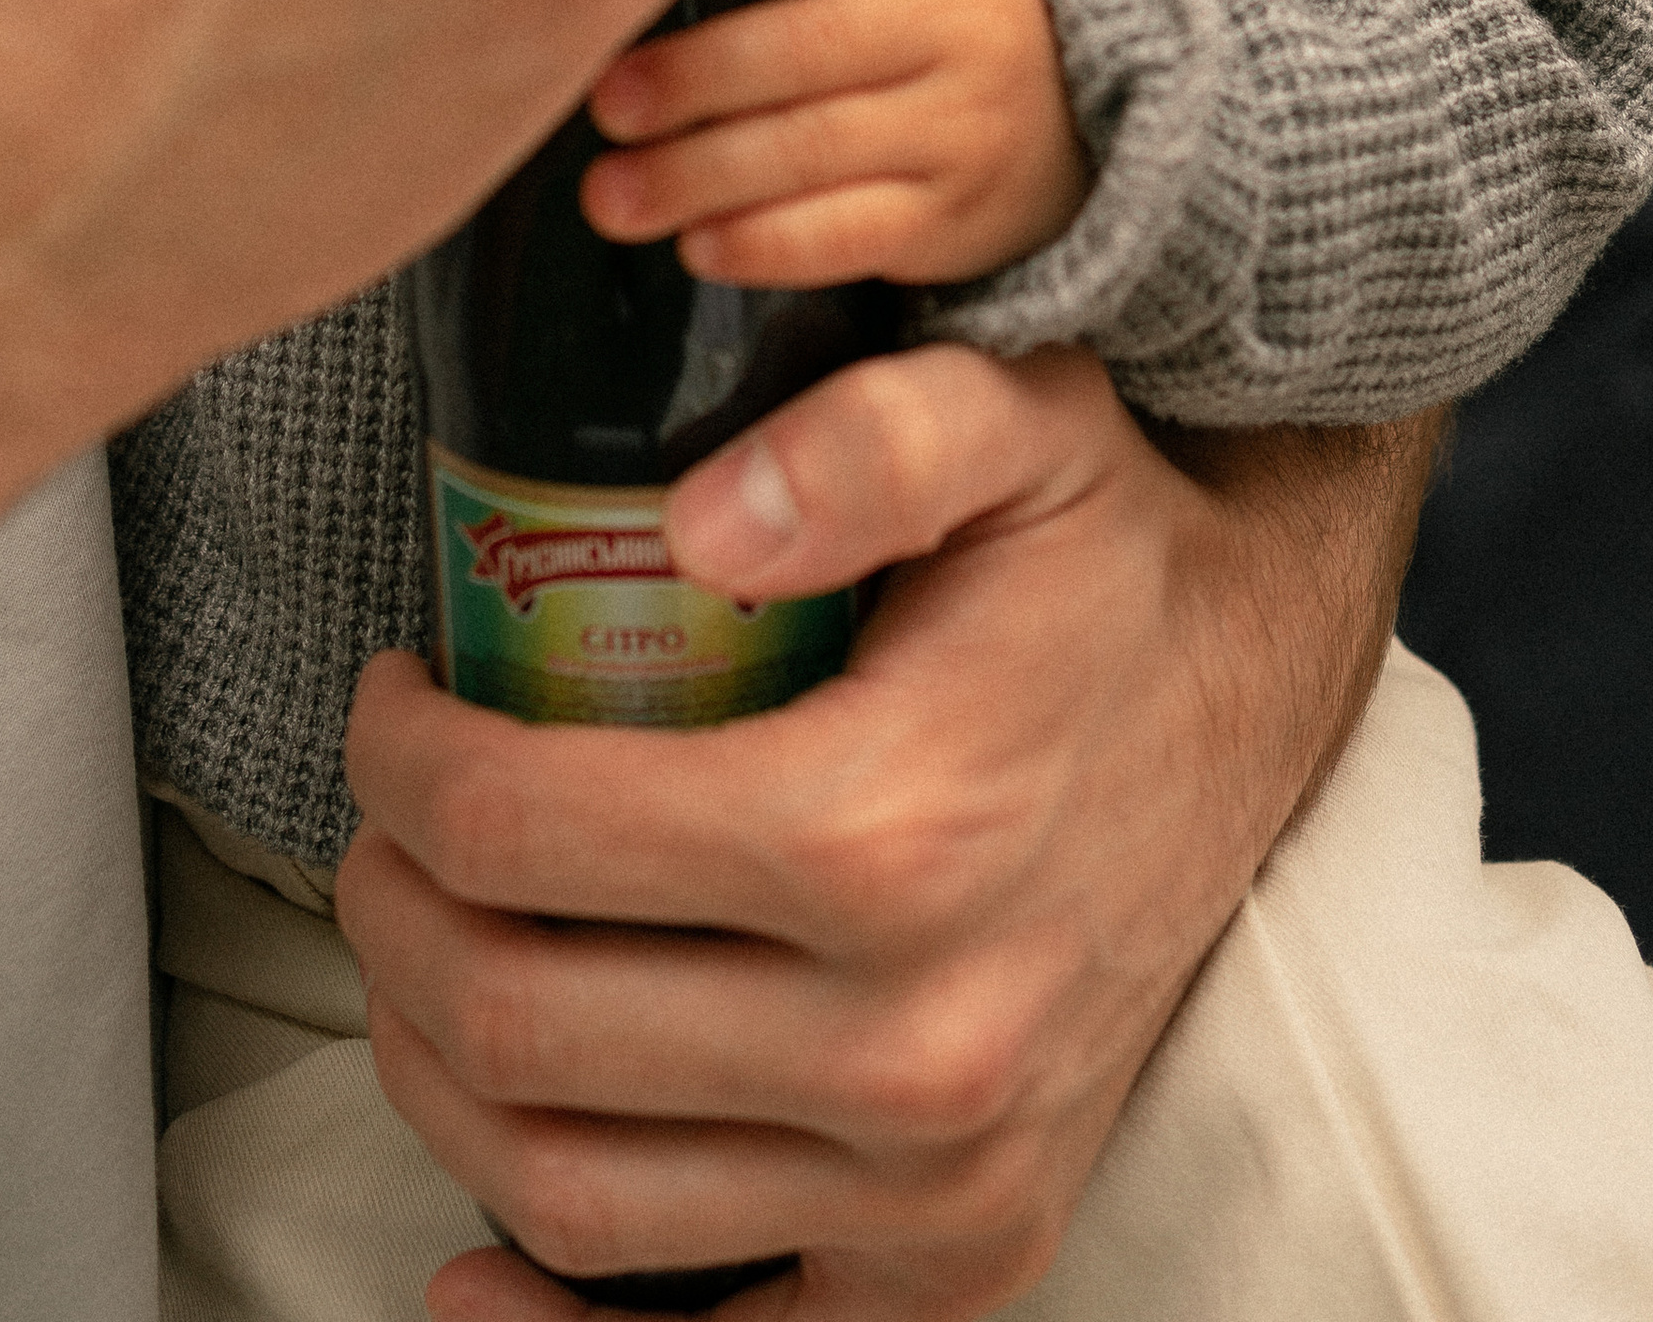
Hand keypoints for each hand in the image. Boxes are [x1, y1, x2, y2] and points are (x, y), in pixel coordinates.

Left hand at [338, 346, 1439, 1321]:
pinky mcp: (959, 1252)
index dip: (405, 761)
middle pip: (518, 1020)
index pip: (528, 831)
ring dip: (438, 1069)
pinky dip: (560, 1321)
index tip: (400, 696)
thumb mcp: (1018, 421)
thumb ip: (869, 433)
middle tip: (394, 816)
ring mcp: (936, 1177)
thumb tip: (694, 521)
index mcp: (895, 834)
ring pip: (567, 1187)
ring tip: (435, 942)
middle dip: (392, 908)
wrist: (1260, 691)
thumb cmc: (1107, 554)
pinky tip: (474, 1261)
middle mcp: (915, 1042)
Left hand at [580, 0, 1086, 283]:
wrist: (1094, 112)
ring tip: (611, 196)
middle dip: (693, 78)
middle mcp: (947, 30)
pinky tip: (698, 248)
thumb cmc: (938, 25)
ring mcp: (958, 129)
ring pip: (817, 150)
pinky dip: (767, 245)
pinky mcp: (952, 221)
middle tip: (604, 102)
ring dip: (701, 175)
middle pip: (804, 49)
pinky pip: (851, 235)